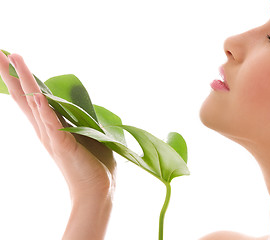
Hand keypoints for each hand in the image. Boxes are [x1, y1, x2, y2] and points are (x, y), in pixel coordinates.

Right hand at [0, 52, 115, 238]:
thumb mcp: (84, 134)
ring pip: (34, 104)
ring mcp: (52, 137)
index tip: (11, 58)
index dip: (21, 78)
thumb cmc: (92, 164)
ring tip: (12, 58)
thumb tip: (81, 106)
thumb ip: (78, 119)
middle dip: (11, 73)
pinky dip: (44, 109)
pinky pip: (52, 124)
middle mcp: (45, 130)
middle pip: (24, 96)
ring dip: (24, 80)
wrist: (96, 190)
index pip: (31, 97)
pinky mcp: (64, 145)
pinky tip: (36, 95)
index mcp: (50, 126)